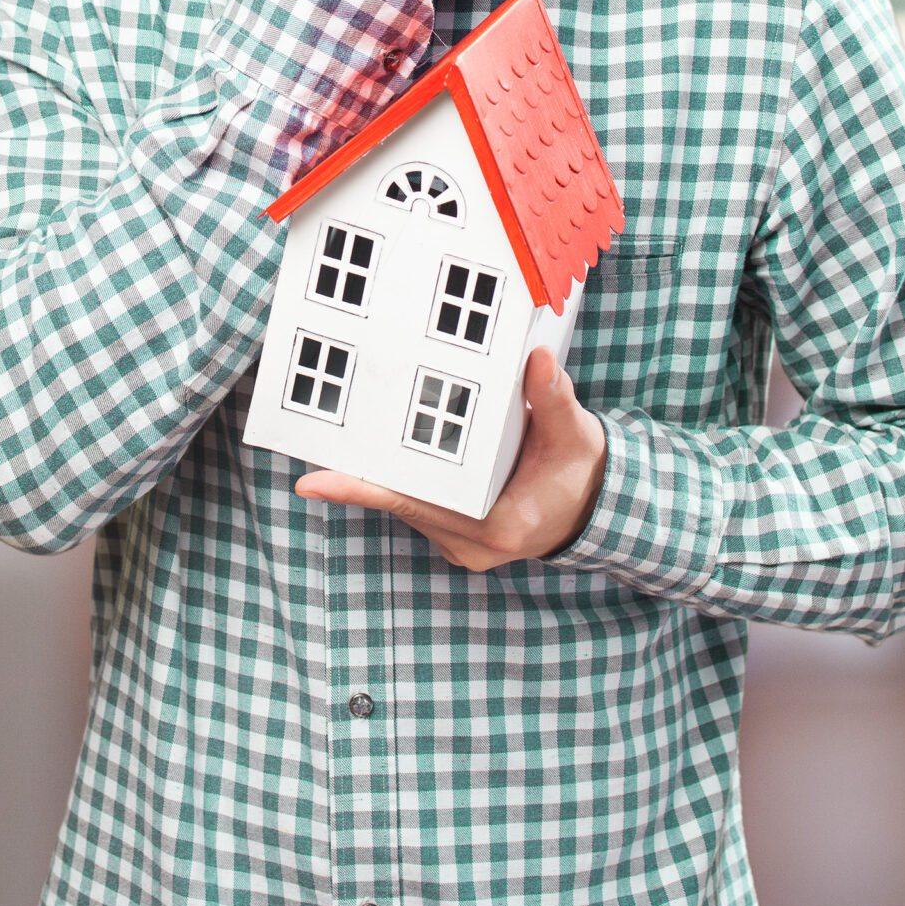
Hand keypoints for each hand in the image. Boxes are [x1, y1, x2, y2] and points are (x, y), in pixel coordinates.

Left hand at [293, 347, 605, 570]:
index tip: (314, 481)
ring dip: (380, 474)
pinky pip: (417, 506)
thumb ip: (553, 399)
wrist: (594, 504)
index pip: (419, 504)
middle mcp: (471, 544)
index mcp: (499, 526)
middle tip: (310, 436)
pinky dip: (401, 479)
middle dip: (359, 472)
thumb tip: (536, 361)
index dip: (365, 491)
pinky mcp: (455, 535)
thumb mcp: (574, 434)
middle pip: (402, 503)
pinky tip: (381, 449)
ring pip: (406, 505)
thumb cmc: (580, 470)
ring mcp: (460, 543)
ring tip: (340, 432)